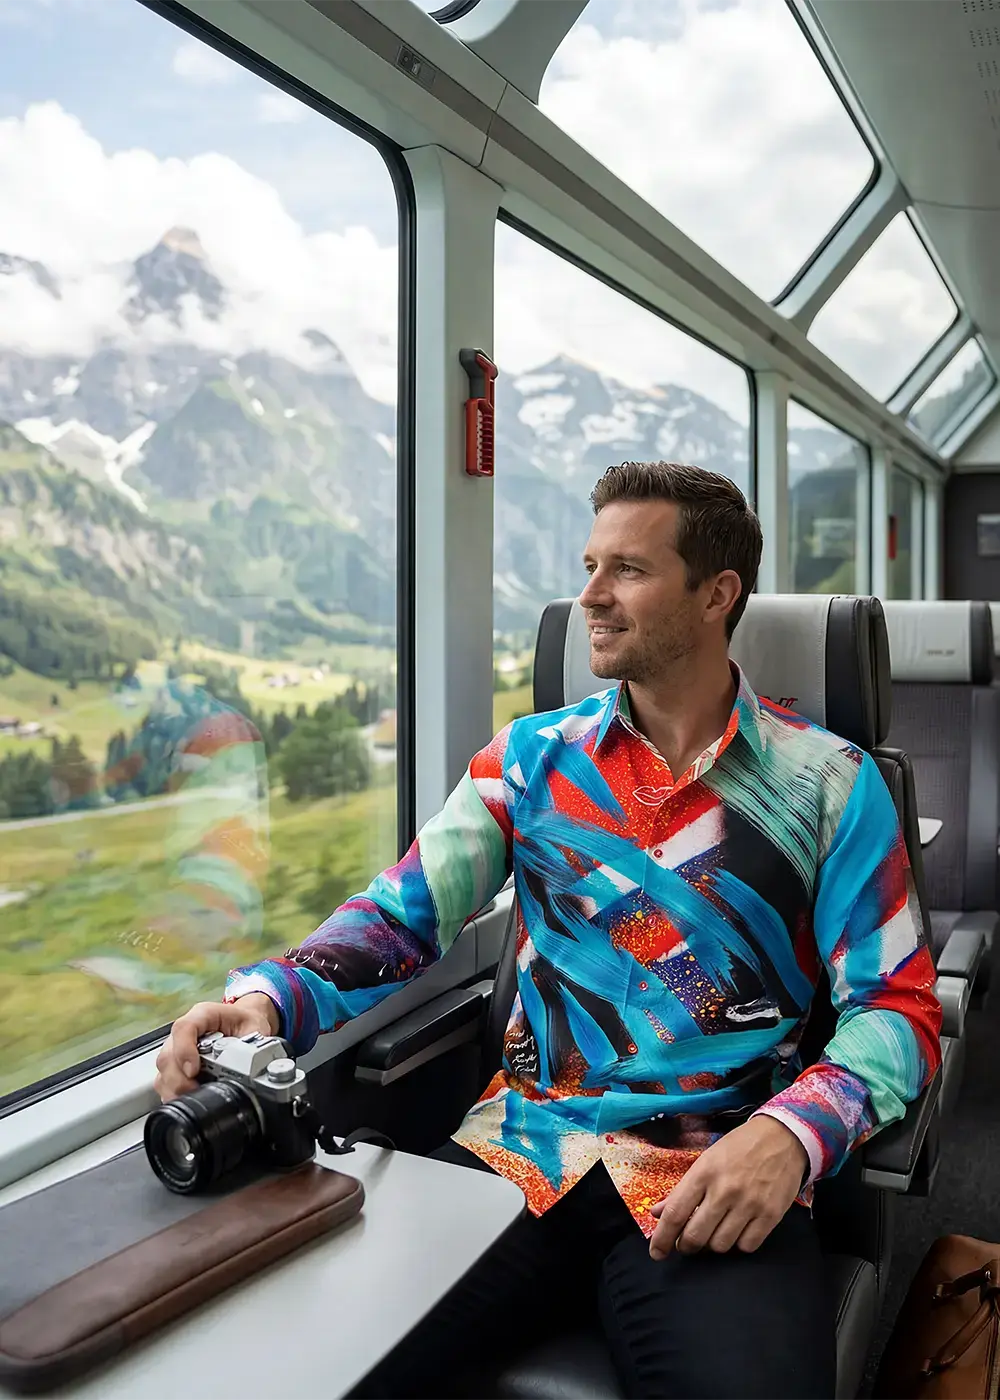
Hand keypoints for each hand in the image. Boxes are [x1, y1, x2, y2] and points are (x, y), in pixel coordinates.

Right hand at [154, 994, 279, 1101]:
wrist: (244, 1022)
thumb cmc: (245, 1022)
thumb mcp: (254, 1028)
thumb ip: (250, 1047)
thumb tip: (247, 1069)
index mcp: (204, 1014)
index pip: (184, 1028)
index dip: (184, 1051)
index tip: (193, 1070)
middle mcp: (186, 1030)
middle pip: (168, 1054)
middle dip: (178, 1079)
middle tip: (195, 1090)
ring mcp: (177, 1046)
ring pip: (163, 1070)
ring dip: (174, 1088)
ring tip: (193, 1098)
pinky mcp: (176, 1063)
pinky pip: (165, 1080)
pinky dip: (173, 1092)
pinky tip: (188, 1099)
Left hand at [648, 1115, 807, 1259]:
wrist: (782, 1137)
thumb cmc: (739, 1147)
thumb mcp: (706, 1160)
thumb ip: (682, 1190)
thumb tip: (657, 1213)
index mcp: (704, 1173)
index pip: (676, 1213)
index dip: (662, 1238)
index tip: (657, 1252)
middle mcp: (725, 1191)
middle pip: (696, 1236)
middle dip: (686, 1246)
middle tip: (687, 1243)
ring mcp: (749, 1204)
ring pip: (720, 1246)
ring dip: (712, 1245)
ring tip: (714, 1232)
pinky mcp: (770, 1216)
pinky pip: (746, 1246)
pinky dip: (738, 1244)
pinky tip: (737, 1231)